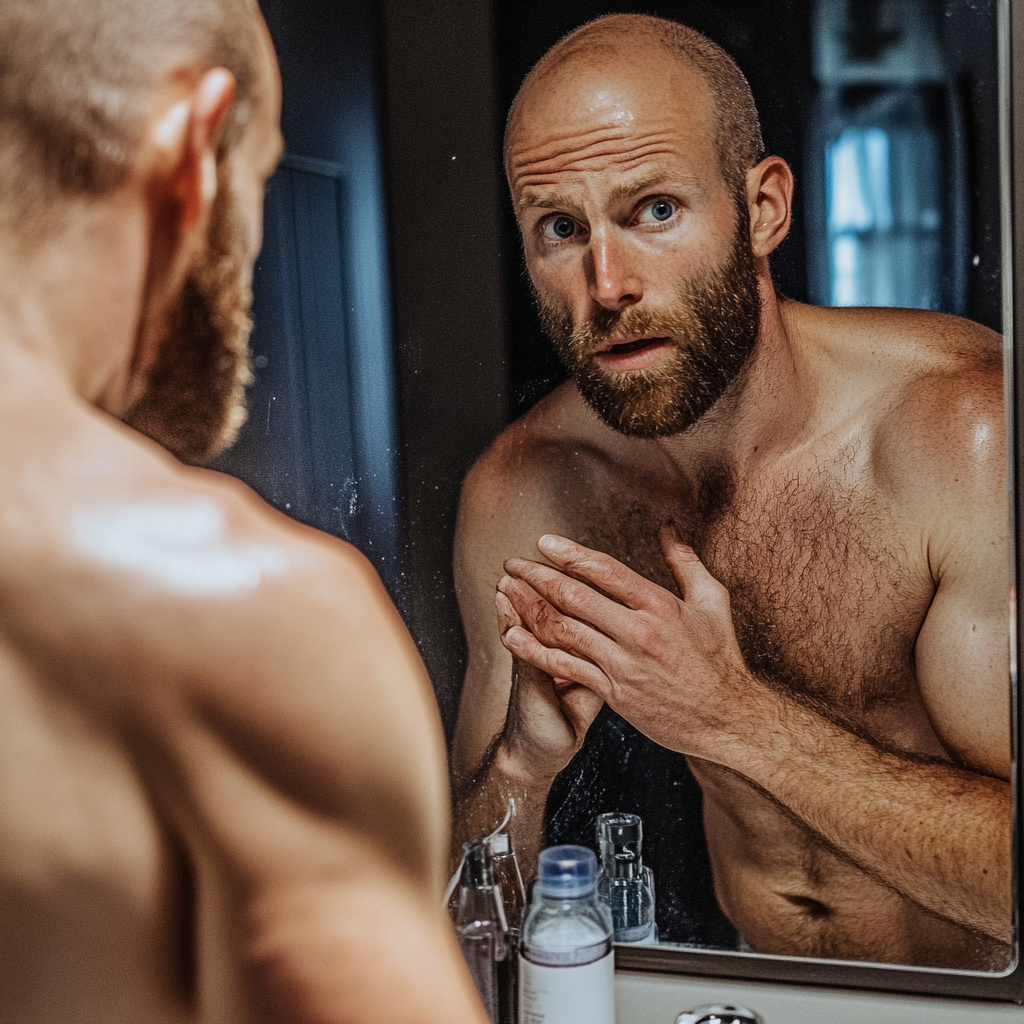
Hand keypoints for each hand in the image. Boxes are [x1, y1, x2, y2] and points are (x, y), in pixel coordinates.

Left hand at [497, 526, 752, 760]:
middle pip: (576, 596)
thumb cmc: (722, 659)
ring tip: (506, 592)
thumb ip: (685, 561)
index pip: (605, 570)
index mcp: (661, 605)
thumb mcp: (713, 601)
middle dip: (538, 576)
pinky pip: (566, 667)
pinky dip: (535, 651)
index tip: (545, 543)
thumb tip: (667, 527)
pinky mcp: (614, 692)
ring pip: (565, 629)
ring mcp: (624, 664)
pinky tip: (513, 637)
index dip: (571, 554)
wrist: (728, 719)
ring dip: (530, 608)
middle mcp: (638, 632)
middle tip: (513, 564)